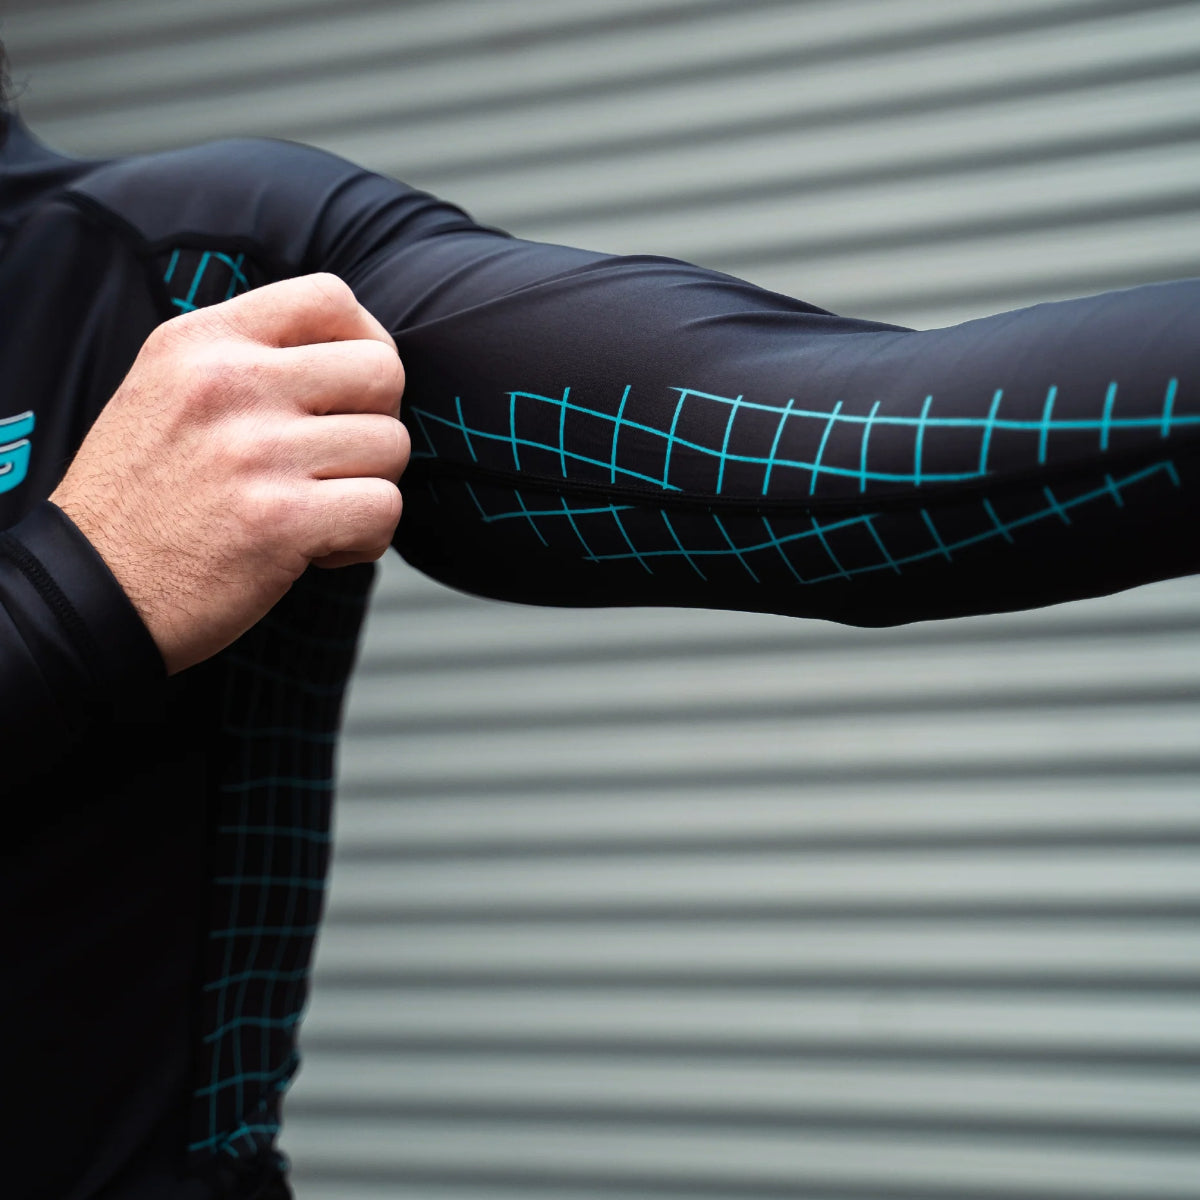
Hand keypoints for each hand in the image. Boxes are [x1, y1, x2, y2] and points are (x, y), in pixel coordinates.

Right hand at [51, 273, 407, 674]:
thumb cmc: (142, 497)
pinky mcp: (281, 520)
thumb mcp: (169, 389)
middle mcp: (230, 384)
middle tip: (338, 460)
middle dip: (378, 421)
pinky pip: (384, 509)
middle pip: (382, 372)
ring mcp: (257, 451)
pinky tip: (321, 549)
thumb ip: (248, 359)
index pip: (331, 297)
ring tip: (318, 509)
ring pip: (392, 445)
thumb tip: (353, 351)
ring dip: (370, 486)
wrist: (90, 589)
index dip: (366, 342)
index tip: (351, 391)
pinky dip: (366, 539)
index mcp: (203, 341)